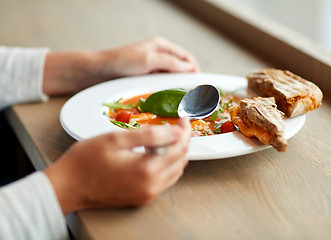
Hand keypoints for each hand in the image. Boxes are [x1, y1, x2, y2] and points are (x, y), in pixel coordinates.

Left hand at [43, 37, 198, 94]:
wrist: (97, 71)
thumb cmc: (121, 61)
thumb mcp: (148, 59)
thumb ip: (170, 63)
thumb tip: (190, 70)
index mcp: (161, 46)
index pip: (186, 58)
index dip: (194, 71)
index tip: (199, 85)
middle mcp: (158, 56)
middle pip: (180, 69)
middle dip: (187, 81)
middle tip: (192, 96)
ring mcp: (151, 68)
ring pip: (170, 79)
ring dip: (176, 88)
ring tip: (182, 101)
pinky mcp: (144, 79)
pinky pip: (160, 85)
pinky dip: (166, 92)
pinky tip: (167, 101)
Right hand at [44, 118, 191, 214]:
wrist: (67, 187)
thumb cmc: (85, 162)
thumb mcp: (115, 139)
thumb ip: (148, 135)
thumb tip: (173, 131)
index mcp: (146, 170)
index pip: (180, 148)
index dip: (184, 131)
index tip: (183, 119)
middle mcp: (151, 186)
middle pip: (181, 160)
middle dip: (182, 140)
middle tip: (177, 126)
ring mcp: (147, 194)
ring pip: (175, 171)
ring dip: (175, 153)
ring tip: (166, 138)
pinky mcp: (142, 198)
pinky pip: (164, 181)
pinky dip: (166, 165)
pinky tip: (154, 153)